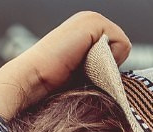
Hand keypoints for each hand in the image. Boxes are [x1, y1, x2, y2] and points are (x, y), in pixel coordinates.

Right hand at [0, 12, 130, 119]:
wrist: (30, 82)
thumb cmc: (50, 90)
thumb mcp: (81, 78)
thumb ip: (100, 73)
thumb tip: (120, 87)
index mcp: (85, 32)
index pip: (117, 53)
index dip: (107, 71)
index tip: (84, 78)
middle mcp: (89, 21)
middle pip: (122, 50)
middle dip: (108, 69)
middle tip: (83, 75)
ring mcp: (90, 19)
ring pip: (123, 48)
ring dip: (106, 67)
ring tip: (82, 71)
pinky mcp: (93, 22)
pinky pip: (122, 44)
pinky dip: (108, 60)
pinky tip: (84, 64)